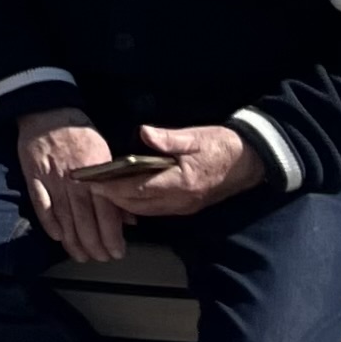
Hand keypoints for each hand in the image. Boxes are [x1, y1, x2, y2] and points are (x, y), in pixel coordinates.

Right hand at [15, 110, 133, 262]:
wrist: (48, 111)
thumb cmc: (80, 133)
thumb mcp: (105, 153)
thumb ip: (116, 184)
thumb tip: (129, 215)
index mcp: (96, 173)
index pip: (106, 213)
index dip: (112, 236)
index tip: (117, 252)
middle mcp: (75, 180)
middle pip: (85, 221)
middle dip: (94, 245)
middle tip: (100, 258)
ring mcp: (52, 179)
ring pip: (64, 218)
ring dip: (73, 241)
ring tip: (81, 256)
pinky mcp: (33, 176)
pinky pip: (41, 204)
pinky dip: (49, 222)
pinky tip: (57, 236)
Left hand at [106, 122, 266, 217]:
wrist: (250, 161)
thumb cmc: (221, 145)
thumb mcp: (195, 136)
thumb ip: (168, 138)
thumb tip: (143, 132)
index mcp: (181, 182)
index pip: (138, 189)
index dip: (113, 188)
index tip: (91, 182)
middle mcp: (181, 200)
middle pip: (139, 204)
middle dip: (113, 197)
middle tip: (89, 186)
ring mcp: (185, 206)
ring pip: (147, 209)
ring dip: (125, 202)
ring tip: (103, 189)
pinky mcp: (189, 206)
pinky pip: (158, 209)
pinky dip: (140, 203)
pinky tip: (128, 193)